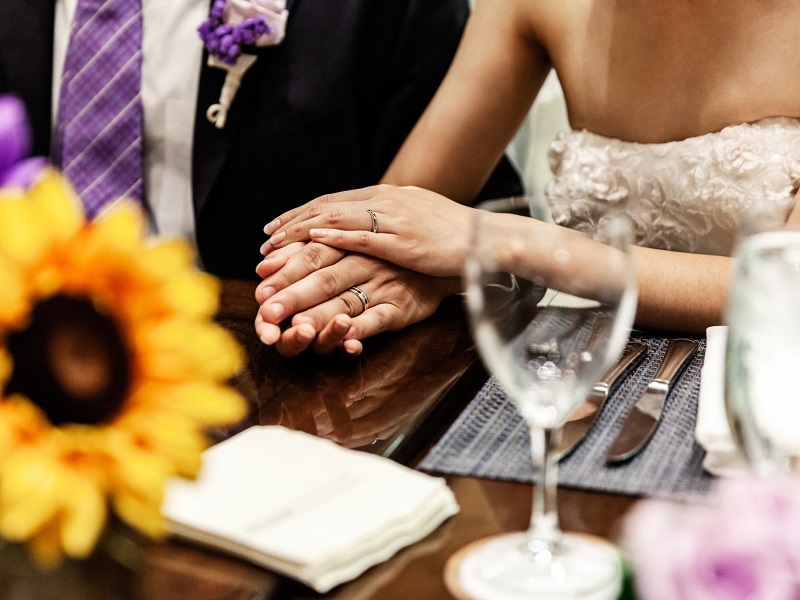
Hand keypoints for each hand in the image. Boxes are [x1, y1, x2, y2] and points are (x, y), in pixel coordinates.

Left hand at [254, 252, 459, 355]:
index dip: (285, 269)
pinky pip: (380, 320)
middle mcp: (365, 264)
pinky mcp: (402, 308)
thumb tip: (269, 257)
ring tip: (299, 329)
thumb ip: (316, 251)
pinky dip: (363, 330)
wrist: (439, 261)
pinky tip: (347, 341)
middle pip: (324, 279)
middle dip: (293, 296)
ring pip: (348, 301)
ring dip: (322, 316)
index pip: (313, 254)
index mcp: (350, 245)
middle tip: (267, 312)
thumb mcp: (354, 244)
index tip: (260, 283)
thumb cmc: (389, 254)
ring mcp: (383, 287)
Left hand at [261, 184, 474, 276]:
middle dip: (292, 226)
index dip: (300, 215)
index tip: (275, 229)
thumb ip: (385, 220)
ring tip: (277, 248)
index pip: (331, 202)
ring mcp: (394, 219)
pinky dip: (336, 237)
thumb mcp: (414, 219)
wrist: (485, 237)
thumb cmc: (451, 234)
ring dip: (303, 233)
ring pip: (337, 220)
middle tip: (265, 243)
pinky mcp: (404, 240)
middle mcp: (385, 201)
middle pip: (326, 209)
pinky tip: (314, 242)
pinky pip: (364, 236)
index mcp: (385, 196)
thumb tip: (360, 226)